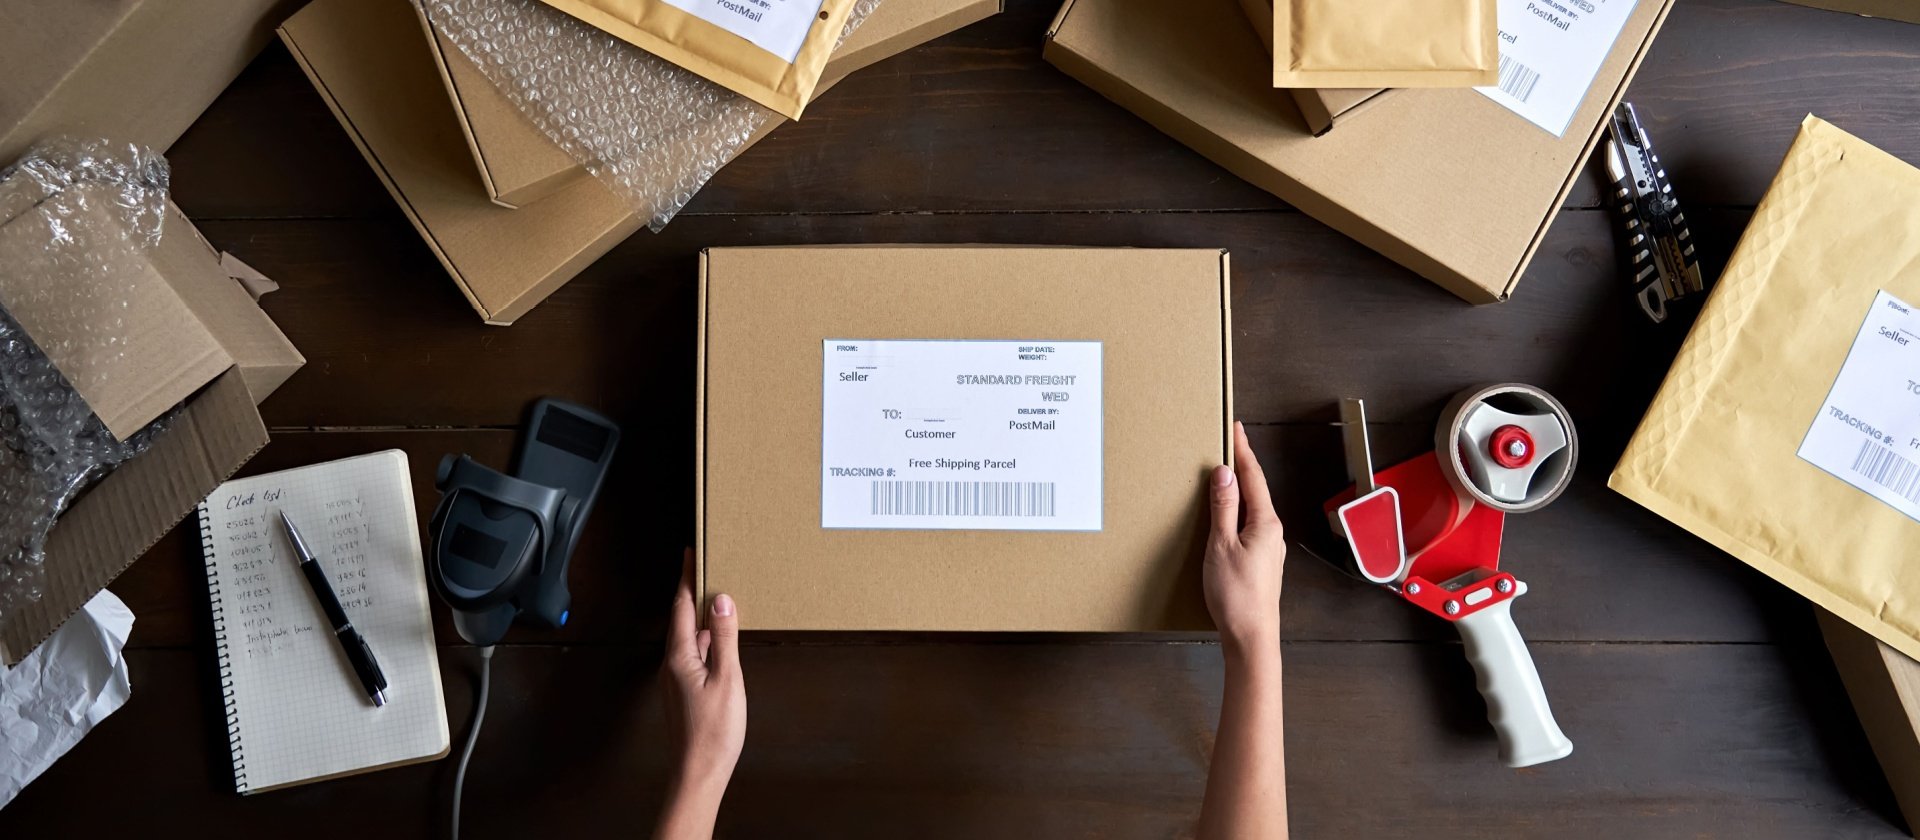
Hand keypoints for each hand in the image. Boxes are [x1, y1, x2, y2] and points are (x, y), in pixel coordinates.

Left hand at [656, 549, 745, 839]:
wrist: (698, 772)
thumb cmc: (713, 731)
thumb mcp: (727, 678)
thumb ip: (725, 638)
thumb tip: (722, 601)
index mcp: (679, 656)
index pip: (682, 606)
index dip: (686, 579)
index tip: (689, 555)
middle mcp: (672, 664)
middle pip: (682, 619)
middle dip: (693, 593)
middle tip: (705, 568)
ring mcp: (676, 678)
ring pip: (688, 637)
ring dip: (700, 617)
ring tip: (716, 599)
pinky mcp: (683, 691)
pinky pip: (693, 654)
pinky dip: (705, 639)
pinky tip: (719, 642)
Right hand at [1203, 422, 1286, 652]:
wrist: (1251, 636)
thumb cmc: (1236, 596)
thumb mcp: (1221, 546)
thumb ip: (1223, 509)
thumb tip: (1224, 474)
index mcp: (1265, 523)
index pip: (1253, 478)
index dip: (1242, 451)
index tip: (1236, 428)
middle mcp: (1272, 532)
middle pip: (1256, 490)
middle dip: (1242, 466)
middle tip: (1229, 443)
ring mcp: (1269, 548)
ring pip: (1253, 509)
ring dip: (1239, 489)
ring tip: (1225, 474)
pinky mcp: (1261, 561)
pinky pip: (1249, 525)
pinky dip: (1237, 511)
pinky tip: (1227, 514)